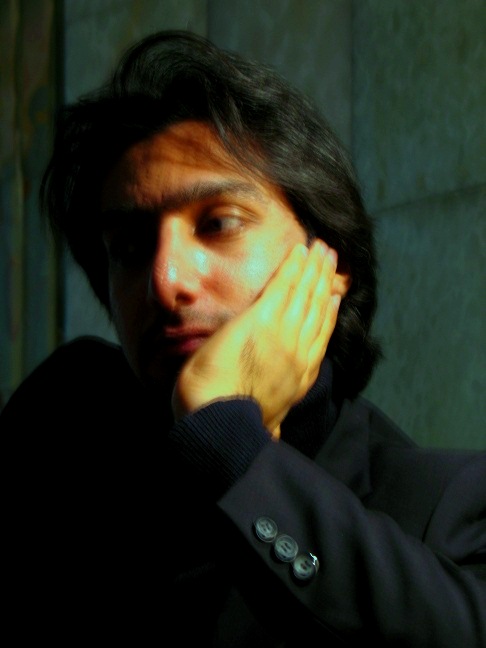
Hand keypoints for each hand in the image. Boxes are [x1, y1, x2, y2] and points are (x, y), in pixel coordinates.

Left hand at [171, 240, 341, 436]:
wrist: (218, 420)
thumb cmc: (231, 426)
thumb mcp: (264, 426)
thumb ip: (273, 424)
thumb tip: (275, 435)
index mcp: (299, 376)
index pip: (319, 337)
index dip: (328, 313)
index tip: (334, 296)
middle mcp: (299, 352)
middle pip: (317, 309)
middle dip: (325, 281)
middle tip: (333, 259)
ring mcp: (284, 334)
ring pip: (305, 294)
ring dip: (314, 268)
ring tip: (323, 248)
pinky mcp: (263, 319)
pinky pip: (283, 286)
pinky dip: (294, 267)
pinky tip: (300, 250)